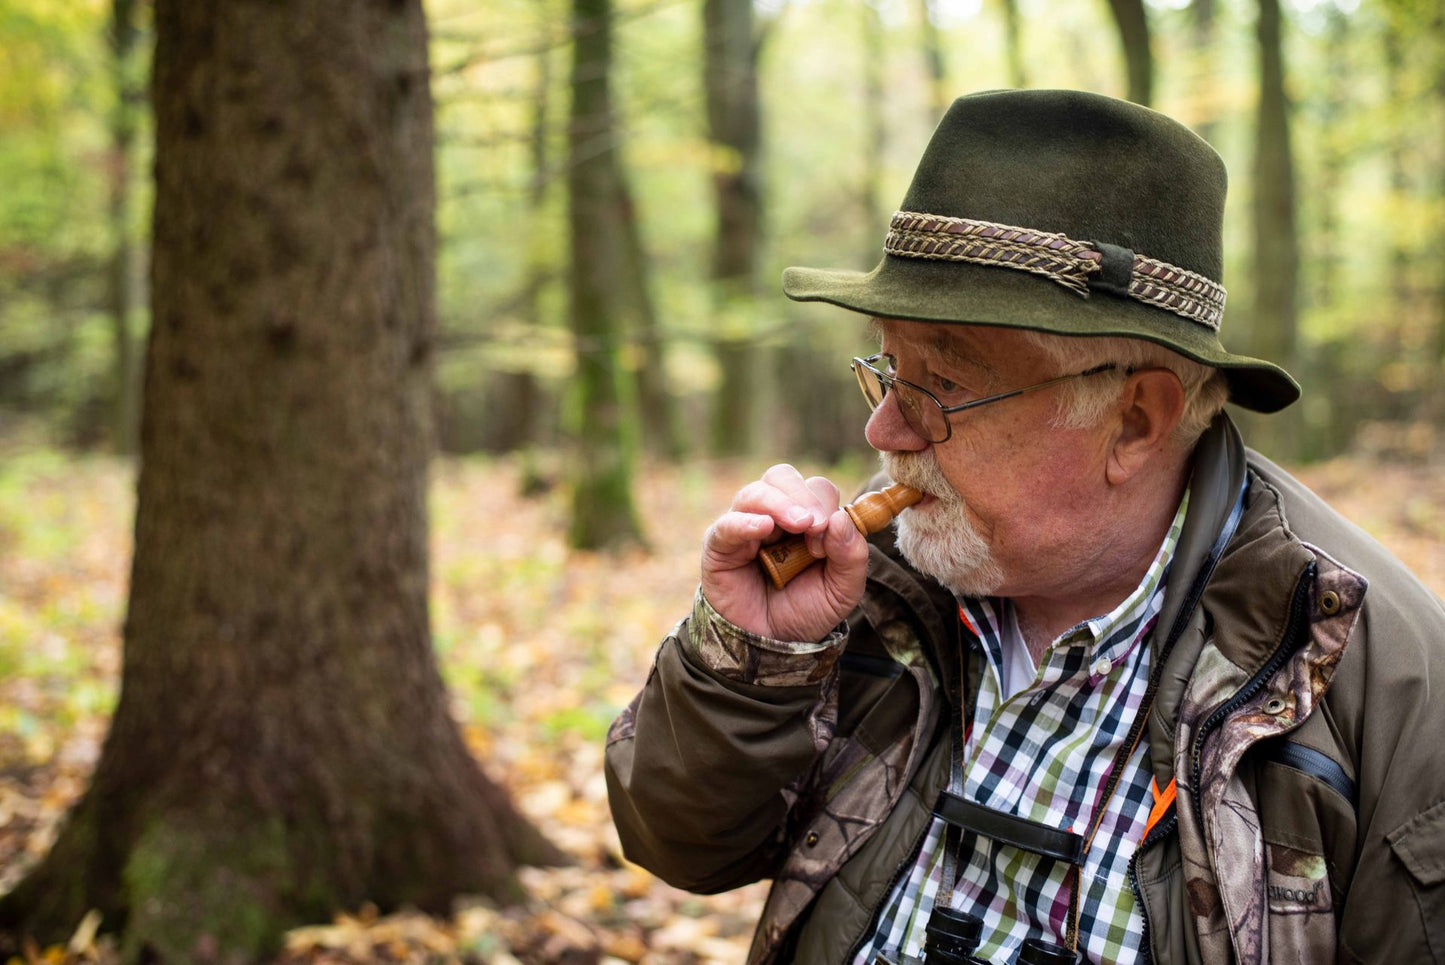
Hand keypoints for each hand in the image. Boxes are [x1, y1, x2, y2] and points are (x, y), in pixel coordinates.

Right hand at [700, 464, 869, 641]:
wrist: (773, 645)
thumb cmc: (806, 611)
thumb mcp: (843, 589)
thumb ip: (852, 555)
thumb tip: (842, 518)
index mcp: (805, 518)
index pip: (816, 488)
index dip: (826, 506)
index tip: (828, 541)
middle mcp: (773, 516)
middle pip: (782, 476)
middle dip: (803, 495)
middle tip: (815, 524)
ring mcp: (744, 528)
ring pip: (756, 492)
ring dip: (780, 504)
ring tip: (798, 524)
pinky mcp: (719, 547)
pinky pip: (727, 524)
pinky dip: (745, 522)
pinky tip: (762, 528)